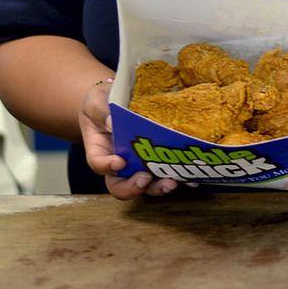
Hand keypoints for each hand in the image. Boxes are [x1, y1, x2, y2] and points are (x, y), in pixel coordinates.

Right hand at [80, 79, 177, 199]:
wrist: (115, 100)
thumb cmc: (101, 102)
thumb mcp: (97, 101)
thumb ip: (103, 111)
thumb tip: (113, 122)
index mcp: (99, 150)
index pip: (98, 163)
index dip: (107, 166)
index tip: (118, 162)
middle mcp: (117, 164)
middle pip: (120, 186)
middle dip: (133, 188)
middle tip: (145, 180)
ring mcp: (136, 166)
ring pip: (144, 185)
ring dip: (157, 187)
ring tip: (171, 183)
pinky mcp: (155, 162)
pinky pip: (164, 174)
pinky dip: (177, 178)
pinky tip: (190, 178)